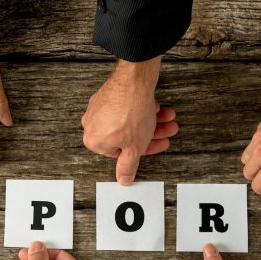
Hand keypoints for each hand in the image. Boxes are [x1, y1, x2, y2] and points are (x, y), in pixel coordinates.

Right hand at [81, 56, 177, 185]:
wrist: (134, 80)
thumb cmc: (130, 113)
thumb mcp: (133, 148)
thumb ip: (128, 166)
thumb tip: (123, 179)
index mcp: (94, 141)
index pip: (121, 152)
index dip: (144, 149)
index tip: (157, 144)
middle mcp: (92, 124)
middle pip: (127, 136)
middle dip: (151, 134)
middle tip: (167, 130)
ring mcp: (99, 108)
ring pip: (129, 121)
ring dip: (151, 121)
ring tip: (168, 119)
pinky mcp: (108, 94)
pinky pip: (126, 108)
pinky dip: (142, 110)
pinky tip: (157, 108)